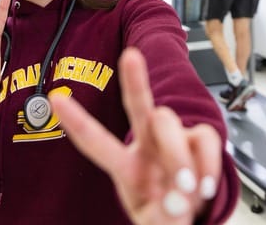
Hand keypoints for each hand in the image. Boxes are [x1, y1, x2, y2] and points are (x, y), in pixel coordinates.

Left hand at [50, 47, 221, 224]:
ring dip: (178, 157)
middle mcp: (148, 146)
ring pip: (169, 124)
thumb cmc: (165, 216)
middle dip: (134, 81)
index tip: (56, 99)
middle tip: (130, 57)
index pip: (97, 142)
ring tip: (186, 190)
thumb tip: (180, 201)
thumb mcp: (156, 222)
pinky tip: (205, 186)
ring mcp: (174, 140)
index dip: (77, 121)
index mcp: (127, 167)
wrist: (191, 220)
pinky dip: (208, 165)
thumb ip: (165, 215)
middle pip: (138, 108)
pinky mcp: (200, 139)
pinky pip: (206, 139)